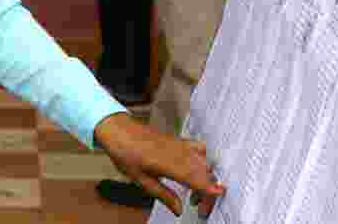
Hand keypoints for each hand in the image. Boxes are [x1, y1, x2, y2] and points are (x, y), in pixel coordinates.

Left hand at [94, 113, 223, 216]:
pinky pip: (199, 149)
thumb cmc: (125, 152)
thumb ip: (163, 195)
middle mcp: (178, 152)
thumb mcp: (140, 179)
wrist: (118, 129)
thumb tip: (178, 209)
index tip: (219, 195)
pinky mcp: (179, 140)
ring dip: (206, 178)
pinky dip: (204, 161)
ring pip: (204, 162)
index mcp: (168, 164)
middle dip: (207, 191)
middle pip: (204, 172)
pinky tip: (196, 169)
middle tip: (198, 206)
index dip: (209, 188)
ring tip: (194, 192)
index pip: (196, 178)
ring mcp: (180, 144)